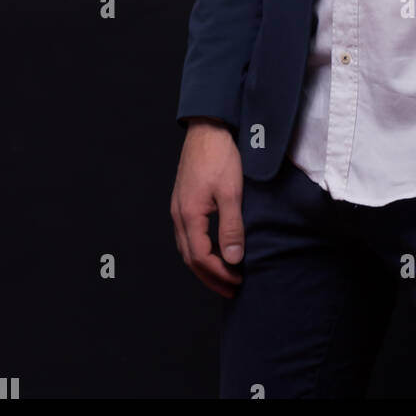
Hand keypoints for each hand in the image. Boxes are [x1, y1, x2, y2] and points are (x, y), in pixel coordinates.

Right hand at [170, 119, 245, 297]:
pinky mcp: (184, 199)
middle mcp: (178, 215)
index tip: (237, 282)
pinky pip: (188, 234)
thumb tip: (233, 259)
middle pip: (190, 258)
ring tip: (224, 274)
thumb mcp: (231, 193)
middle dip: (210, 277)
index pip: (201, 258)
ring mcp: (178, 207)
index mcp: (188, 216)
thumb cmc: (220, 156)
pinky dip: (200, 249)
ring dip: (204, 265)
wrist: (208, 127)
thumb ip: (231, 227)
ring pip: (187, 247)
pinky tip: (214, 249)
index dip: (219, 275)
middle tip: (231, 289)